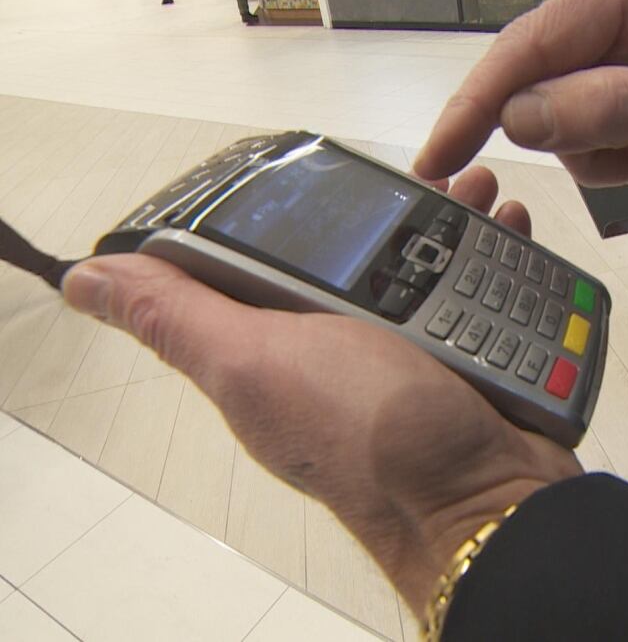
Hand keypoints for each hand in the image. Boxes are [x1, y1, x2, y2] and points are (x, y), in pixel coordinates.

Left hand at [61, 167, 582, 618]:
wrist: (483, 493)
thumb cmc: (370, 433)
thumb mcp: (257, 362)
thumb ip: (179, 316)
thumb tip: (87, 279)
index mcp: (272, 342)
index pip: (257, 252)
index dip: (280, 207)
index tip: (316, 167)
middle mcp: (336, 344)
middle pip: (353, 248)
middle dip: (388, 206)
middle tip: (427, 179)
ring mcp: (405, 350)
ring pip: (424, 258)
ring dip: (453, 219)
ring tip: (479, 194)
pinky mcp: (463, 353)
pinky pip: (476, 287)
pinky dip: (495, 255)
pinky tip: (509, 231)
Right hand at [414, 0, 627, 186]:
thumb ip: (609, 109)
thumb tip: (518, 116)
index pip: (534, 41)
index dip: (479, 100)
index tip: (437, 154)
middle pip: (537, 70)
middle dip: (561, 132)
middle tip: (620, 167)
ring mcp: (619, 27)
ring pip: (553, 100)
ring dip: (589, 148)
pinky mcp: (623, 58)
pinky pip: (579, 109)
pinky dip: (601, 147)